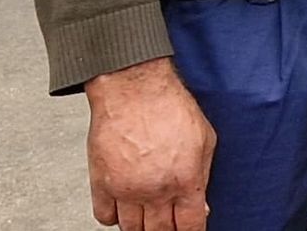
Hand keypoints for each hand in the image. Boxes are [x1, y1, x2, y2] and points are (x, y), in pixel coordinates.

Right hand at [85, 56, 215, 230]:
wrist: (134, 89)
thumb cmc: (171, 106)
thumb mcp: (205, 138)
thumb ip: (203, 175)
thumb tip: (200, 206)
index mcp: (185, 179)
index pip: (190, 225)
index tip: (191, 230)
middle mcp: (155, 190)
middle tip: (169, 223)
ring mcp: (126, 190)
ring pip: (131, 230)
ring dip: (141, 227)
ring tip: (148, 215)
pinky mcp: (101, 184)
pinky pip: (105, 217)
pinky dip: (114, 217)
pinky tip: (125, 205)